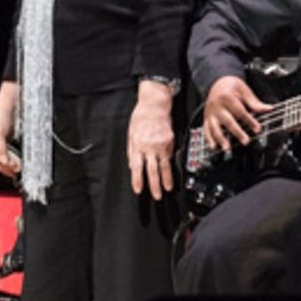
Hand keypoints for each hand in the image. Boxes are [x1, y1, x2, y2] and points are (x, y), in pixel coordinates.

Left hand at [127, 81, 174, 199]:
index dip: (138, 180)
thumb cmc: (141, 117)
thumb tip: (132, 165)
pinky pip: (170, 156)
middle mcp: (150, 147)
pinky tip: (171, 174)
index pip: (137, 167)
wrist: (155, 104)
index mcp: (138, 145)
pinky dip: (170, 166)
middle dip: (154, 185)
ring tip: (167, 189)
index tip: (139, 190)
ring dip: (166, 179)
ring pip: (164, 166)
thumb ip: (131, 151)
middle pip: (152, 170)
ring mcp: (162, 145)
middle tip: (157, 196)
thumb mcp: (130, 133)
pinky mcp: (170, 141)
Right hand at [202, 76, 270, 151]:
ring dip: (220, 138)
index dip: (249, 121)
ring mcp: (211, 113)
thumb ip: (255, 102)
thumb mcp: (244, 91)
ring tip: (227, 148)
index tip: (257, 128)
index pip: (240, 111)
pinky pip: (206, 129)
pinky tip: (213, 147)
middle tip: (245, 141)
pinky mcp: (207, 118)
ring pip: (215, 127)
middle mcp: (217, 106)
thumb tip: (268, 108)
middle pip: (228, 121)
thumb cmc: (231, 86)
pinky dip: (208, 139)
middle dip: (237, 132)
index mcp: (227, 97)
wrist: (217, 82)